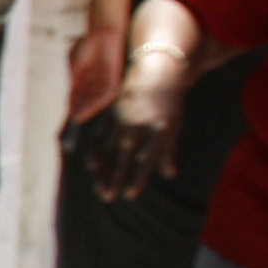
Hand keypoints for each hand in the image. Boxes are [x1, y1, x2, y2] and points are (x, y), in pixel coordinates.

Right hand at [65, 24, 128, 123]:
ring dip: (89, 107)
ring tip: (81, 116)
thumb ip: (75, 79)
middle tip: (75, 118)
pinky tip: (92, 107)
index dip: (74, 102)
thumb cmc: (88, 45)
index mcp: (87, 74)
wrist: (103, 33)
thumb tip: (71, 93)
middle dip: (82, 107)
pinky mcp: (116, 77)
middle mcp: (98, 79)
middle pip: (89, 97)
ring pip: (97, 97)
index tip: (69, 113)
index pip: (80, 92)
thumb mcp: (76, 63)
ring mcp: (106, 79)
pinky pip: (108, 93)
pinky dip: (99, 101)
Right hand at [88, 57, 187, 203]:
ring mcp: (123, 118)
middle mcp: (139, 125)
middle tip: (109, 197)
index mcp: (159, 129)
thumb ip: (169, 150)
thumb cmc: (170, 101)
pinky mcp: (113, 112)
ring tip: (99, 187)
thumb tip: (169, 174)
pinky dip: (96, 150)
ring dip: (103, 169)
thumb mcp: (175, 125)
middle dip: (116, 178)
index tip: (130, 195)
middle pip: (124, 156)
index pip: (147, 159)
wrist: (156, 70)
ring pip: (110, 147)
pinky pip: (101, 133)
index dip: (138, 178)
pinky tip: (92, 166)